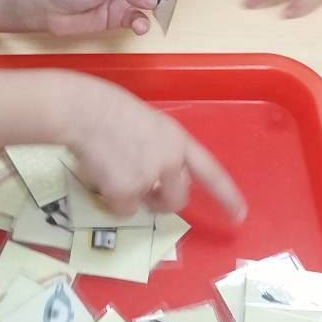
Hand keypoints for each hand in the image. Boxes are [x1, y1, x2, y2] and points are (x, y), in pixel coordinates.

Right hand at [57, 75, 245, 219]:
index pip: (210, 171)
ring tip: (112, 170)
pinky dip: (111, 198)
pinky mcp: (126, 192)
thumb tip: (151, 173)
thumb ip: (157, 146)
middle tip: (145, 194)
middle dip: (163, 201)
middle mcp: (170, 160)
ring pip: (146, 205)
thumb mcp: (146, 122)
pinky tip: (100, 174)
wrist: (81, 110)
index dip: (225, 195)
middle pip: (178, 198)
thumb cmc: (106, 106)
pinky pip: (122, 209)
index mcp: (177, 139)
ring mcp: (149, 178)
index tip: (239, 215)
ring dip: (133, 197)